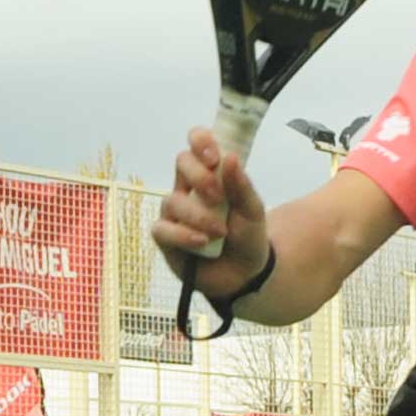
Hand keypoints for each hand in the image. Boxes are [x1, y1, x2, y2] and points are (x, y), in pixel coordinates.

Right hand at [149, 124, 271, 294]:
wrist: (246, 275)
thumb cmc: (247, 236)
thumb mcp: (253, 210)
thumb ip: (241, 185)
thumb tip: (230, 157)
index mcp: (211, 174)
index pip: (197, 144)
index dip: (200, 141)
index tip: (213, 155)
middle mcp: (189, 188)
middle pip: (181, 162)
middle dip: (199, 177)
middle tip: (219, 196)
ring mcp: (175, 212)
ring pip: (172, 199)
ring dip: (198, 215)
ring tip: (220, 232)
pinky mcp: (166, 237)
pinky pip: (163, 229)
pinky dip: (183, 234)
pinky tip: (201, 242)